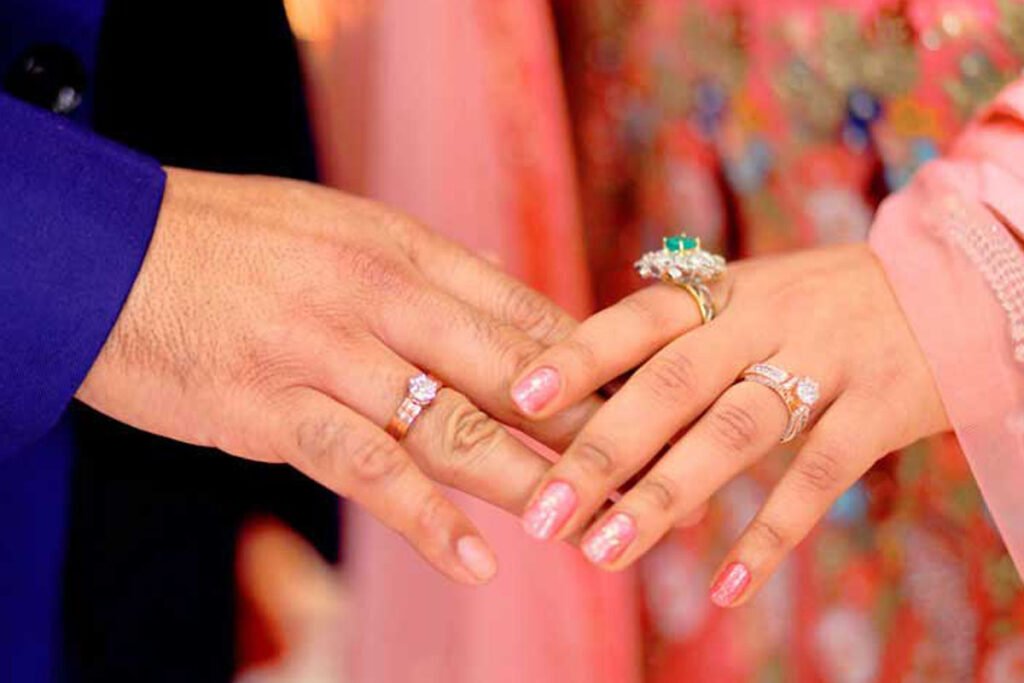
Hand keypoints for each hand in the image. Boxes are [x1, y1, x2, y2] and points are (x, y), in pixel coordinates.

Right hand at [77, 168, 599, 584]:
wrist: (106, 251)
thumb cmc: (230, 240)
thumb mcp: (340, 228)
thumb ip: (423, 267)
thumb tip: (501, 287)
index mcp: (404, 247)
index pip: (524, 311)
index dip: (593, 365)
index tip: (641, 405)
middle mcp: (380, 295)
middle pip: (510, 368)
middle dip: (586, 425)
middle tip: (649, 472)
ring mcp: (329, 352)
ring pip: (454, 421)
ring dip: (529, 477)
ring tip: (591, 523)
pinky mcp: (274, 408)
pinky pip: (366, 468)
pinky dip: (425, 518)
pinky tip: (475, 559)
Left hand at [509, 243, 948, 604]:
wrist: (949, 283)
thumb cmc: (819, 303)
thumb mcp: (748, 296)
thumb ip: (677, 336)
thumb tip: (579, 387)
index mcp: (723, 291)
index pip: (637, 319)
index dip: (578, 356)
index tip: (518, 400)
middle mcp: (764, 319)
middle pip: (670, 385)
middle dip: (601, 451)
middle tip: (543, 512)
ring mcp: (824, 361)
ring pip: (733, 432)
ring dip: (666, 497)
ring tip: (606, 553)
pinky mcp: (880, 407)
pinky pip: (819, 475)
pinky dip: (771, 532)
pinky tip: (727, 585)